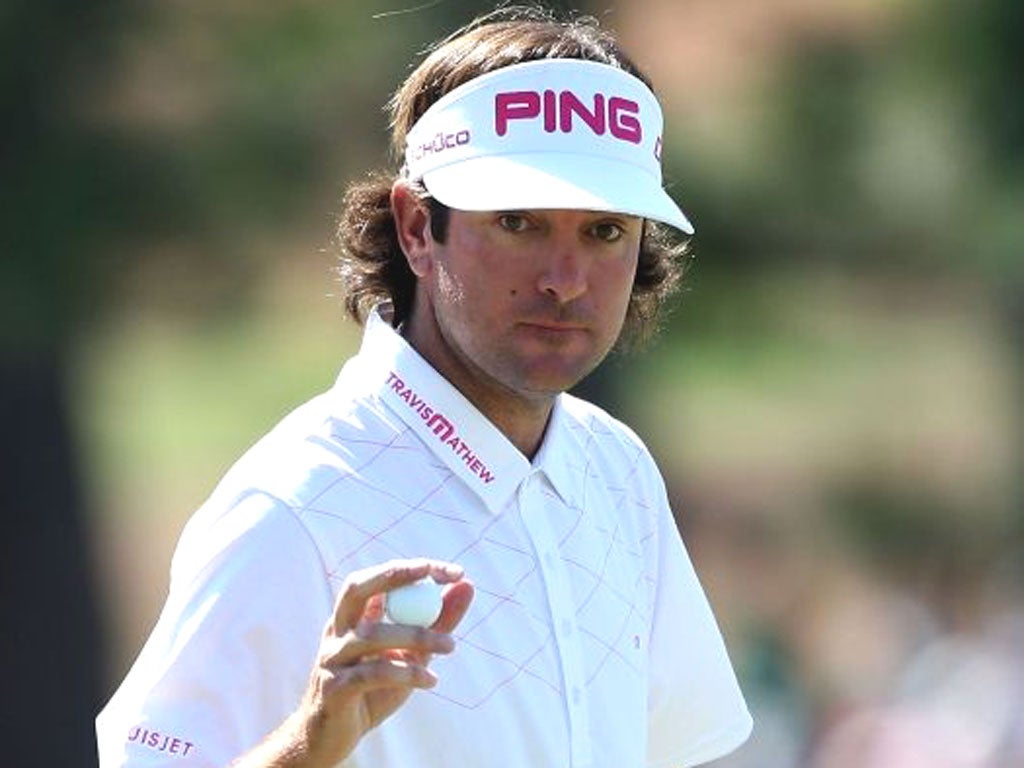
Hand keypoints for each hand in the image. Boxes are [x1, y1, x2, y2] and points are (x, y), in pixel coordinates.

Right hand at [241, 559, 472, 766]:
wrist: (331, 736)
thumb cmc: (373, 689)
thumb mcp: (411, 652)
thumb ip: (437, 621)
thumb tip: (467, 585)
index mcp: (352, 616)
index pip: (379, 578)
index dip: (414, 569)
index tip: (453, 571)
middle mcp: (337, 630)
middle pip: (358, 588)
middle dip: (395, 575)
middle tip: (434, 576)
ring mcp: (333, 658)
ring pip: (372, 635)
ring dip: (418, 636)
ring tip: (450, 646)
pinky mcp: (335, 688)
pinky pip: (374, 673)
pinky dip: (407, 674)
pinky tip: (431, 681)